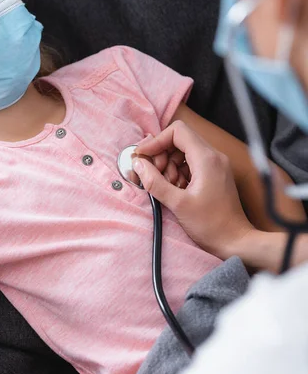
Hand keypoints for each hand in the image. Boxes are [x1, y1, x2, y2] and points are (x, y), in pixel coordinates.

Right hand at [134, 121, 253, 258]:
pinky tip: (177, 191)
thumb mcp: (177, 204)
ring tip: (168, 187)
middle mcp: (214, 157)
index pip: (177, 132)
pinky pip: (192, 164)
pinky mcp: (215, 175)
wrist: (234, 241)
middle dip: (162, 156)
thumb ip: (155, 182)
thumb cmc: (211, 225)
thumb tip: (139, 164)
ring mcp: (216, 165)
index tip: (143, 156)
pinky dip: (179, 173)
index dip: (156, 142)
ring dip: (169, 166)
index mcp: (206, 159)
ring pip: (184, 153)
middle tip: (155, 176)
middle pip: (180, 140)